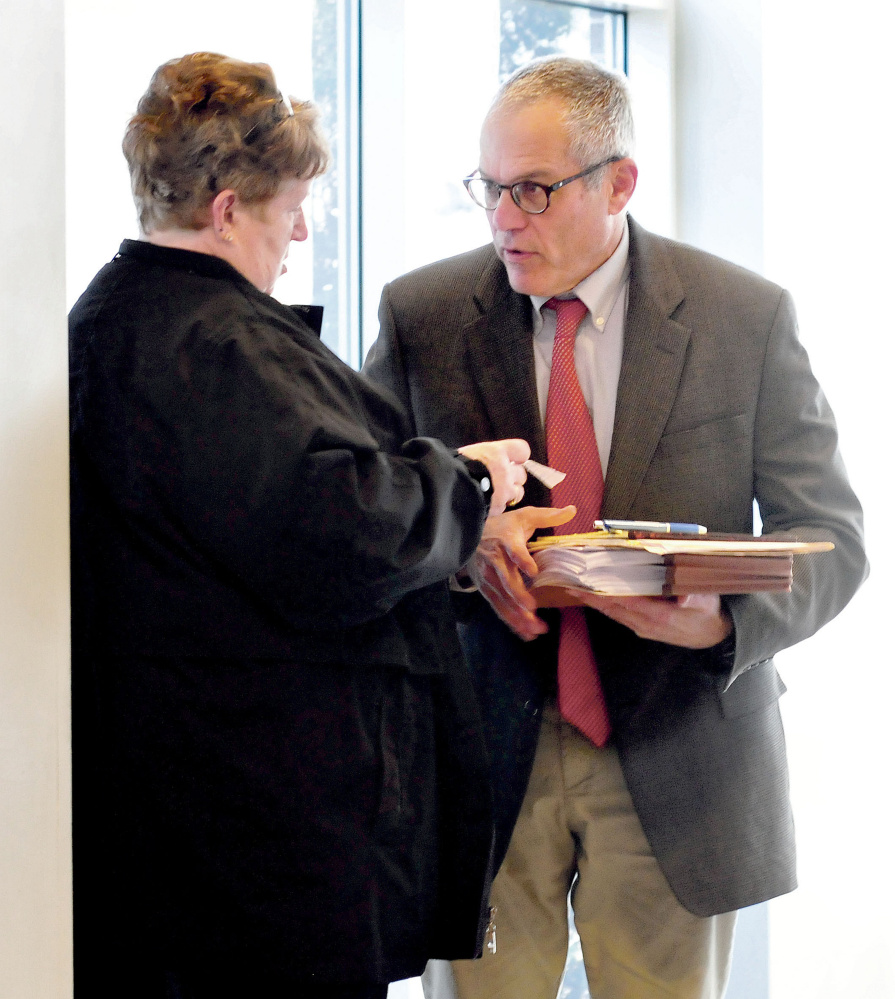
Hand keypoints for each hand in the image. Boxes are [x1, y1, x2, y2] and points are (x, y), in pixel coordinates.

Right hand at [457, 439, 529, 515]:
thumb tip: (485, 458)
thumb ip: (483, 456)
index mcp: (497, 452)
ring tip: (494, 494)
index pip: (522, 450)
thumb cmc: (452, 467)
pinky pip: (504, 507)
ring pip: (518, 492)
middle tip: (499, 480)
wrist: (446, 487)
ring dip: (509, 494)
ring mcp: (504, 489)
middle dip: (513, 478)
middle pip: (522, 473)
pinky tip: (485, 503)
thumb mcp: (467, 453)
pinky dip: (497, 506)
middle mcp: (505, 470)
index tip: (513, 459)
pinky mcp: (498, 506)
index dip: (518, 456)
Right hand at [467, 505, 576, 639]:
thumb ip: (548, 516)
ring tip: (534, 627)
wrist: (469, 535)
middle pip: (506, 580)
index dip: (522, 560)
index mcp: (506, 541)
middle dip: (519, 596)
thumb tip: (572, 510)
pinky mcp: (486, 590)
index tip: (533, 571)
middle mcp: (495, 561)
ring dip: (518, 614)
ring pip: (503, 598)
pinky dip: (512, 621)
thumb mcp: (524, 516)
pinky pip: (499, 608)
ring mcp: (489, 578)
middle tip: (532, 608)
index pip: (514, 551)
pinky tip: (526, 632)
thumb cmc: (502, 527)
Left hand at [578, 592, 732, 648]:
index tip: (588, 587)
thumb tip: (685, 599)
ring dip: (595, 602)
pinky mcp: (643, 628)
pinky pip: (620, 616)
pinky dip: (606, 606)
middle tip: (570, 585)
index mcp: (661, 617)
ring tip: (576, 590)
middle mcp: (647, 625)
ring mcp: (644, 628)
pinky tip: (596, 598)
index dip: (606, 595)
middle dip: (592, 598)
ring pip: (614, 614)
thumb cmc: (709, 613)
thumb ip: (695, 598)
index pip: (627, 604)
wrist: (714, 636)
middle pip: (614, 609)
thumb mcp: (708, 602)